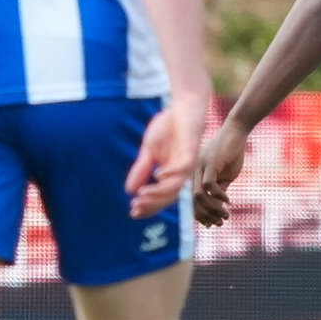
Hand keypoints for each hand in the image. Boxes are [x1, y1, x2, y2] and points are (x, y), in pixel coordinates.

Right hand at [126, 91, 206, 218]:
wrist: (183, 108)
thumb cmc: (168, 128)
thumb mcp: (149, 151)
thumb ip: (141, 169)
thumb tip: (129, 190)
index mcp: (171, 174)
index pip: (160, 197)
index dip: (148, 206)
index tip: (132, 212)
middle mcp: (180, 173)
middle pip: (168, 196)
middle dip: (151, 204)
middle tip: (136, 208)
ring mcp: (187, 163)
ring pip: (175, 186)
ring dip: (158, 192)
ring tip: (142, 195)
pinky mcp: (191, 151)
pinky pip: (183, 167)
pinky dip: (170, 173)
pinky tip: (158, 176)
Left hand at [192, 118, 249, 226]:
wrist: (237, 132)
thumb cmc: (231, 153)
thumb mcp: (225, 176)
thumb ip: (220, 191)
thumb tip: (219, 208)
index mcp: (195, 176)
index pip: (192, 201)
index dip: (201, 216)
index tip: (212, 225)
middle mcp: (193, 172)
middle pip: (193, 201)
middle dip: (206, 216)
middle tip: (220, 223)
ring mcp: (199, 167)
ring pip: (199, 196)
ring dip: (212, 209)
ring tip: (225, 215)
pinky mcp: (209, 162)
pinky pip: (209, 185)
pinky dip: (218, 196)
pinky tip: (228, 201)